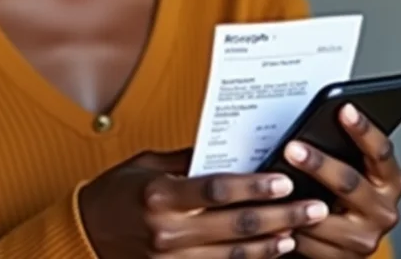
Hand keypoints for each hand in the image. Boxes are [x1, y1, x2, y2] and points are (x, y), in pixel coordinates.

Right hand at [79, 149, 329, 257]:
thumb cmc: (118, 191)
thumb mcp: (148, 164)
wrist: (87, 232)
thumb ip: (188, 160)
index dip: (253, 186)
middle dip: (280, 216)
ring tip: (302, 230)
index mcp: (160, 195)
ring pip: (235, 254)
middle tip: (313, 207)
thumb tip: (229, 151)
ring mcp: (171, 258)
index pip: (216, 190)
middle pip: (235, 225)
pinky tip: (274, 251)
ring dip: (273, 243)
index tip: (284, 180)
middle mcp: (168, 230)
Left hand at [283, 104, 400, 257]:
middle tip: (292, 148)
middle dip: (318, 164)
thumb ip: (340, 149)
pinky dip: (288, 225)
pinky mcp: (344, 258)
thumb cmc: (344, 192)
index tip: (344, 108)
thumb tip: (309, 120)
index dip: (363, 129)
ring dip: (295, 200)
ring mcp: (365, 238)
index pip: (380, 151)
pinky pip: (309, 241)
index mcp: (390, 180)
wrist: (345, 241)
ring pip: (323, 216)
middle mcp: (384, 210)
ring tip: (272, 183)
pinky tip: (270, 211)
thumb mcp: (353, 167)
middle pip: (349, 182)